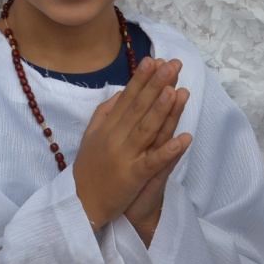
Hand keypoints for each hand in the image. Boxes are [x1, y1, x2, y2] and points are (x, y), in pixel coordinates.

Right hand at [73, 58, 186, 229]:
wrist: (79, 203)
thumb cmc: (88, 168)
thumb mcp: (91, 135)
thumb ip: (105, 113)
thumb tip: (120, 92)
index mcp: (107, 126)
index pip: (127, 98)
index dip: (141, 79)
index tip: (154, 60)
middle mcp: (115, 137)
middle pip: (138, 108)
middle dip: (155, 85)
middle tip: (172, 65)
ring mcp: (124, 156)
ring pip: (145, 129)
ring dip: (161, 110)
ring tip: (176, 90)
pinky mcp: (132, 177)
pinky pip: (152, 162)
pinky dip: (168, 151)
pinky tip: (184, 139)